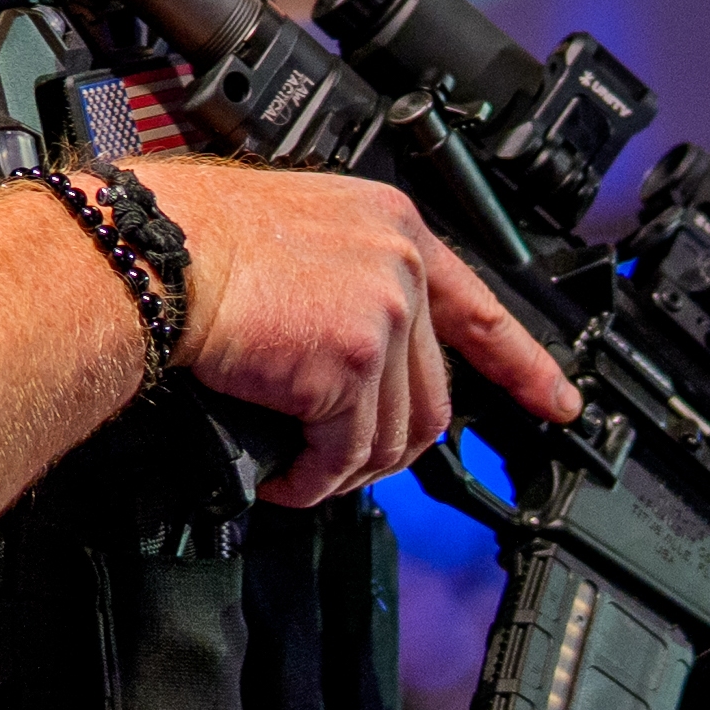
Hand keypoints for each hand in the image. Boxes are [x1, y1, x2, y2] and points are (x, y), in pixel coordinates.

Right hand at [137, 162, 582, 509]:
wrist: (153, 251)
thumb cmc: (191, 240)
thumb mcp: (298, 238)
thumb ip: (348, 287)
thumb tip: (353, 369)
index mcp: (395, 229)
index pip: (480, 308)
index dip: (524, 366)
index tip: (556, 403)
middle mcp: (401, 267)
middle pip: (433, 397)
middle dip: (389, 449)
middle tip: (339, 465)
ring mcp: (384, 313)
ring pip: (393, 437)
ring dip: (342, 470)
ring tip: (298, 471)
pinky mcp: (352, 363)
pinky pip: (346, 454)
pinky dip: (312, 481)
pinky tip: (283, 478)